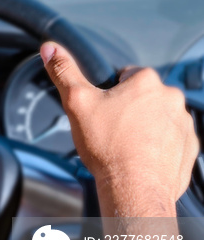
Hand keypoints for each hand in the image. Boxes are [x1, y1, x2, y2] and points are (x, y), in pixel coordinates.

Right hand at [40, 43, 199, 215]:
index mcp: (146, 81)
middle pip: (142, 96)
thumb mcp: (77, 103)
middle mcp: (171, 98)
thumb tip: (51, 49)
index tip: (104, 111)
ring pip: (157, 117)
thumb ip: (64, 71)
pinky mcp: (189, 147)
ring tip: (126, 145)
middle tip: (112, 130)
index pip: (125, 75)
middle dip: (128, 109)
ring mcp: (184, 124)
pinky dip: (158, 146)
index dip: (109, 93)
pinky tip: (141, 157)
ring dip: (145, 126)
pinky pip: (171, 140)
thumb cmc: (109, 149)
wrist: (134, 191)